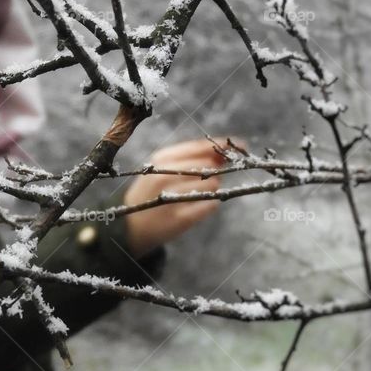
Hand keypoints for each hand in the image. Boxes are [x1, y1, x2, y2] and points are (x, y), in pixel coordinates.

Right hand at [122, 136, 245, 257]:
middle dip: (214, 170)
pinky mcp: (180, 219)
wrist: (131, 225)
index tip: (239, 145)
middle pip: (208, 166)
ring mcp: (171, 197)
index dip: (221, 145)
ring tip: (194, 193)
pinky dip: (209, 204)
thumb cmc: (153, 191)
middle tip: (208, 177)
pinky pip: (209, 205)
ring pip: (211, 185)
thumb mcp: (163, 168)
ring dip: (211, 188)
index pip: (198, 147)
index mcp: (161, 159)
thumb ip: (192, 157)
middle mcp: (165, 176)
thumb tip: (225, 150)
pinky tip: (197, 206)